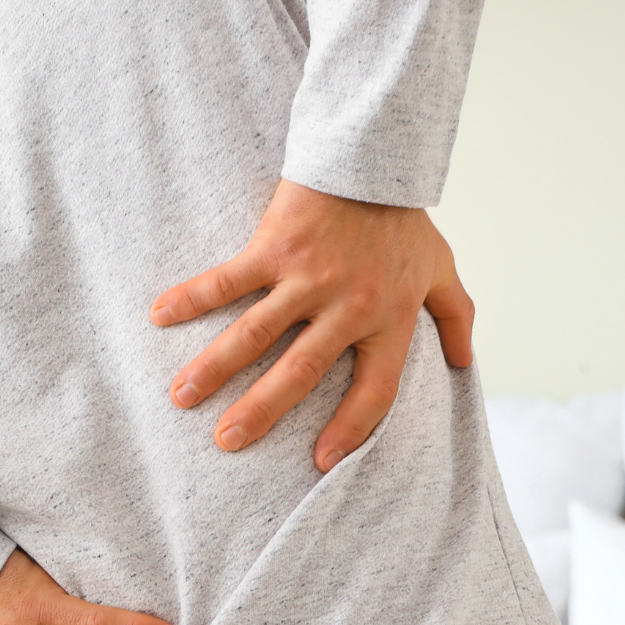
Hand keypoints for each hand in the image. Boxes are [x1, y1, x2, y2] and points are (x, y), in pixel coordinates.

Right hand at [149, 180, 474, 471]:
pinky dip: (192, 298)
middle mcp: (347, 307)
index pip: (374, 391)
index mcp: (388, 320)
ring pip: (255, 334)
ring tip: (181, 396)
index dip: (350, 429)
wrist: (373, 161)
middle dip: (259, 411)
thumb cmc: (403, 218)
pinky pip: (227, 281)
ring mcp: (306, 278)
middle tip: (226, 441)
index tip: (322, 462)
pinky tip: (159, 315)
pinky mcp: (273, 248)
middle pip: (299, 372)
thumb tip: (465, 360)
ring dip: (214, 368)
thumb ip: (455, 316)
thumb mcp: (441, 268)